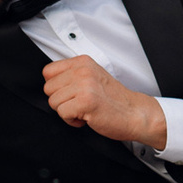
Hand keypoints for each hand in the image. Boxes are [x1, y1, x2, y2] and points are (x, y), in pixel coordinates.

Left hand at [41, 56, 165, 147]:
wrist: (135, 113)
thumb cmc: (114, 100)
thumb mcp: (93, 77)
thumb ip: (72, 75)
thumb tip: (49, 83)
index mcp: (83, 62)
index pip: (48, 71)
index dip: (56, 87)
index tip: (69, 93)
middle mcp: (83, 71)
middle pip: (48, 89)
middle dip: (60, 101)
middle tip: (78, 103)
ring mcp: (85, 85)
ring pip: (53, 102)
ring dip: (67, 112)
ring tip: (84, 110)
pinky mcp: (86, 102)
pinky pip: (62, 114)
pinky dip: (72, 121)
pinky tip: (86, 117)